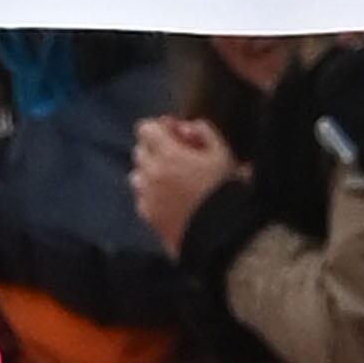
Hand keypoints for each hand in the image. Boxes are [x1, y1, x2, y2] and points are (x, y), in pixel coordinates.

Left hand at [128, 113, 237, 253]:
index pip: (145, 129)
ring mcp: (146, 198)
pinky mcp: (148, 218)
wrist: (223, 234)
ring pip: (137, 176)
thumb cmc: (226, 190)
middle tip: (178, 158)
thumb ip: (202, 131)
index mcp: (168, 154)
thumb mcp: (222, 152)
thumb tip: (184, 128)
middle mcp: (151, 175)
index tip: (176, 135)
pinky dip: (151, 196)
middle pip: (139, 151)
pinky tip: (171, 201)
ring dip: (150, 174)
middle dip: (155, 150)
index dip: (160, 128)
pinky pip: (141, 200)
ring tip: (173, 181)